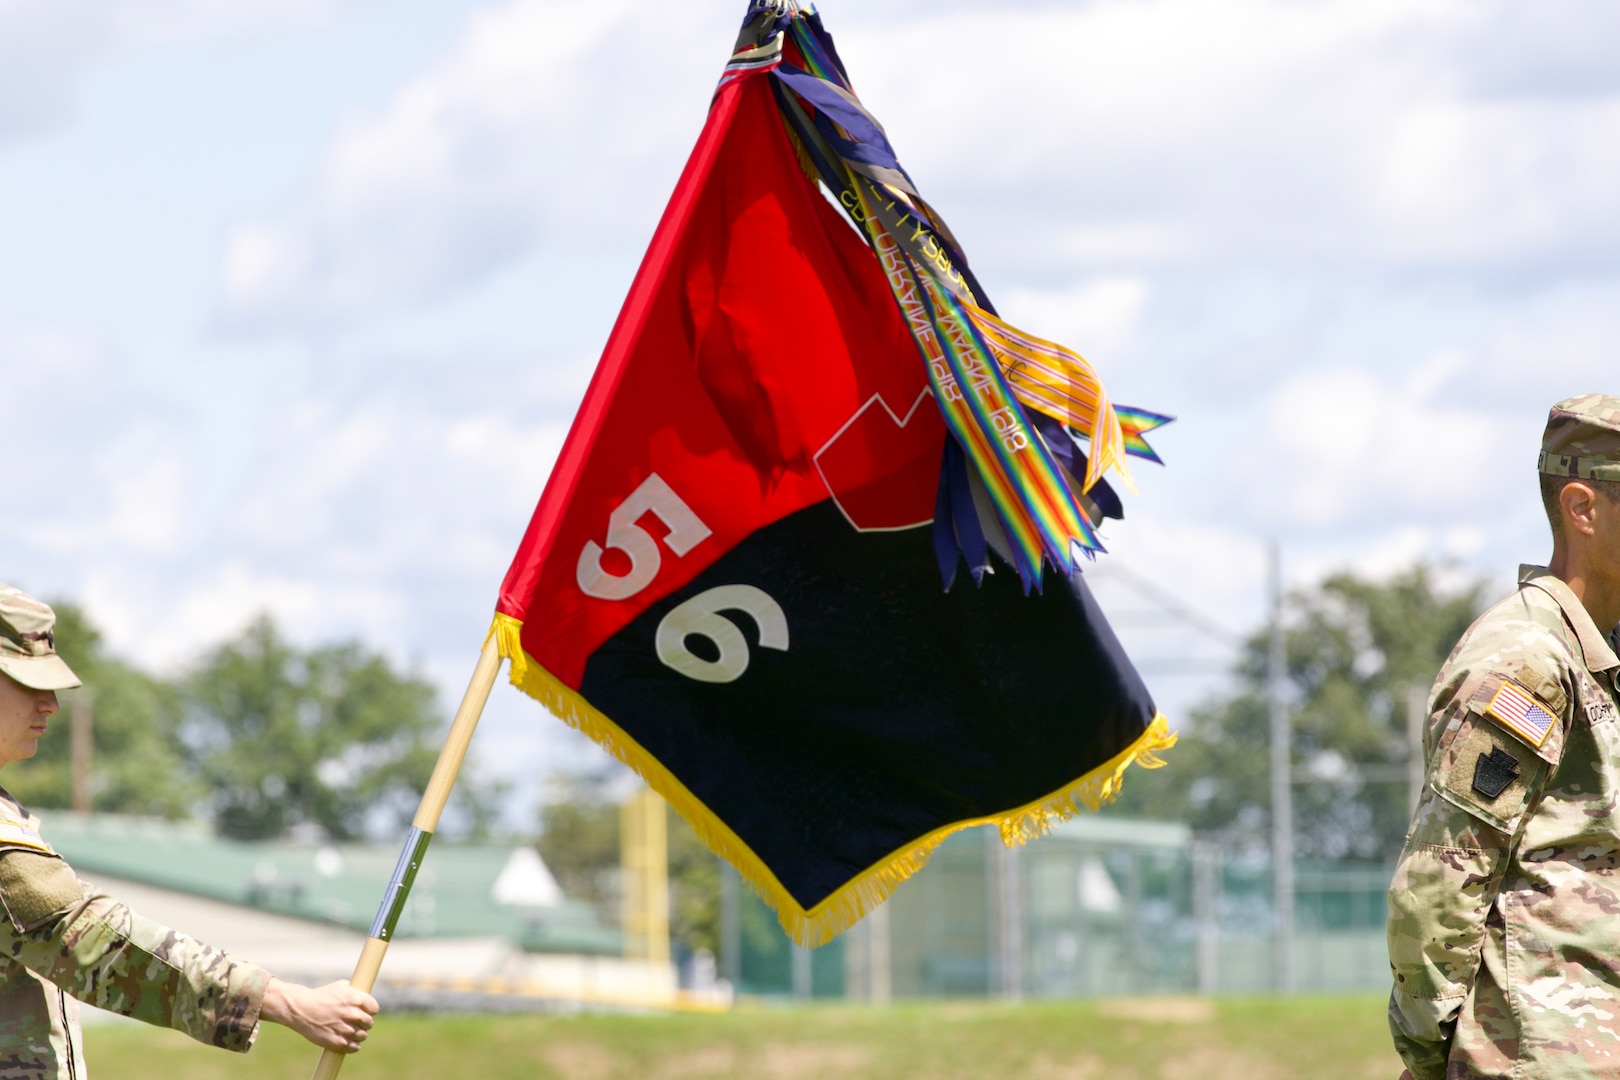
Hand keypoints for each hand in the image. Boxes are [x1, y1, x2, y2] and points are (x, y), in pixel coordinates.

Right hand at [261, 977, 379, 1053]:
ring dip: (359, 1035)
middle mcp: (353, 1014)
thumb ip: (355, 991)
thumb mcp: (340, 987)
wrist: (301, 1009)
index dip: (370, 1011)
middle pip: (369, 1023)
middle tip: (356, 1023)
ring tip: (350, 1032)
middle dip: (364, 1023)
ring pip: (363, 1036)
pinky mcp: (337, 1042)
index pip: (374, 1008)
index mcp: (355, 999)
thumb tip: (366, 994)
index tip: (366, 1012)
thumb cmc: (320, 996)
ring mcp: (345, 1029)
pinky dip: (353, 1046)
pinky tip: (347, 1041)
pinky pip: (354, 1047)